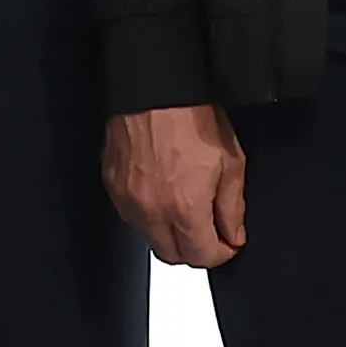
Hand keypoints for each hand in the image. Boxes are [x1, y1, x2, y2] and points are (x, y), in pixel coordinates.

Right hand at [106, 104, 250, 268]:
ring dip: (171, 234)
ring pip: (150, 238)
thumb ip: (233, 207)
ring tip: (186, 208)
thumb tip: (233, 234)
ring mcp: (127, 200)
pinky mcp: (112, 186)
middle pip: (173, 256)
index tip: (228, 242)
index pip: (202, 257)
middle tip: (210, 230)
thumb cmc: (191, 117)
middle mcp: (151, 211)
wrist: (155, 89)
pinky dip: (150, 215)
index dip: (221, 253)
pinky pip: (132, 216)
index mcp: (184, 208)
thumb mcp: (231, 162)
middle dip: (195, 249)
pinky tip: (164, 194)